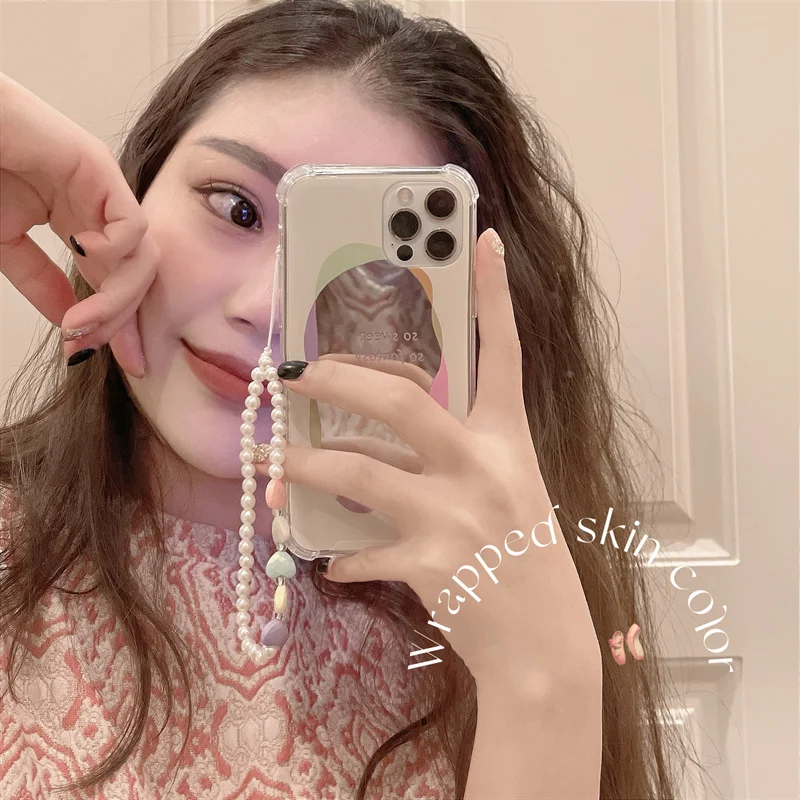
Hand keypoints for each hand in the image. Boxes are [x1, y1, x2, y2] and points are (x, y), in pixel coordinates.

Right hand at [0, 73, 157, 376]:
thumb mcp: (5, 243)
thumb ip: (39, 281)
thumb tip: (72, 323)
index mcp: (80, 225)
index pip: (116, 283)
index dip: (119, 325)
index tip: (111, 361)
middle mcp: (99, 209)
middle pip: (137, 278)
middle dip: (120, 322)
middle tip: (89, 347)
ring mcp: (101, 187)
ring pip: (141, 258)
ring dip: (116, 300)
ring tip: (81, 319)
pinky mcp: (96, 165)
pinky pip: (132, 224)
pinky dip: (114, 249)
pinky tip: (80, 252)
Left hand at [256, 228, 599, 685]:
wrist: (546, 650)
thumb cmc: (526, 562)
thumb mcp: (507, 494)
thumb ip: (454, 460)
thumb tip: (381, 446)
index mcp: (509, 442)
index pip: (505, 353)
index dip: (494, 295)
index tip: (482, 239)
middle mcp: (483, 468)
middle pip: (400, 399)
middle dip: (338, 378)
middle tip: (297, 374)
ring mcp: (455, 515)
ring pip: (359, 471)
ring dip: (306, 466)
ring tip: (274, 463)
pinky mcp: (428, 564)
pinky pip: (360, 551)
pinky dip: (339, 555)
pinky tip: (329, 560)